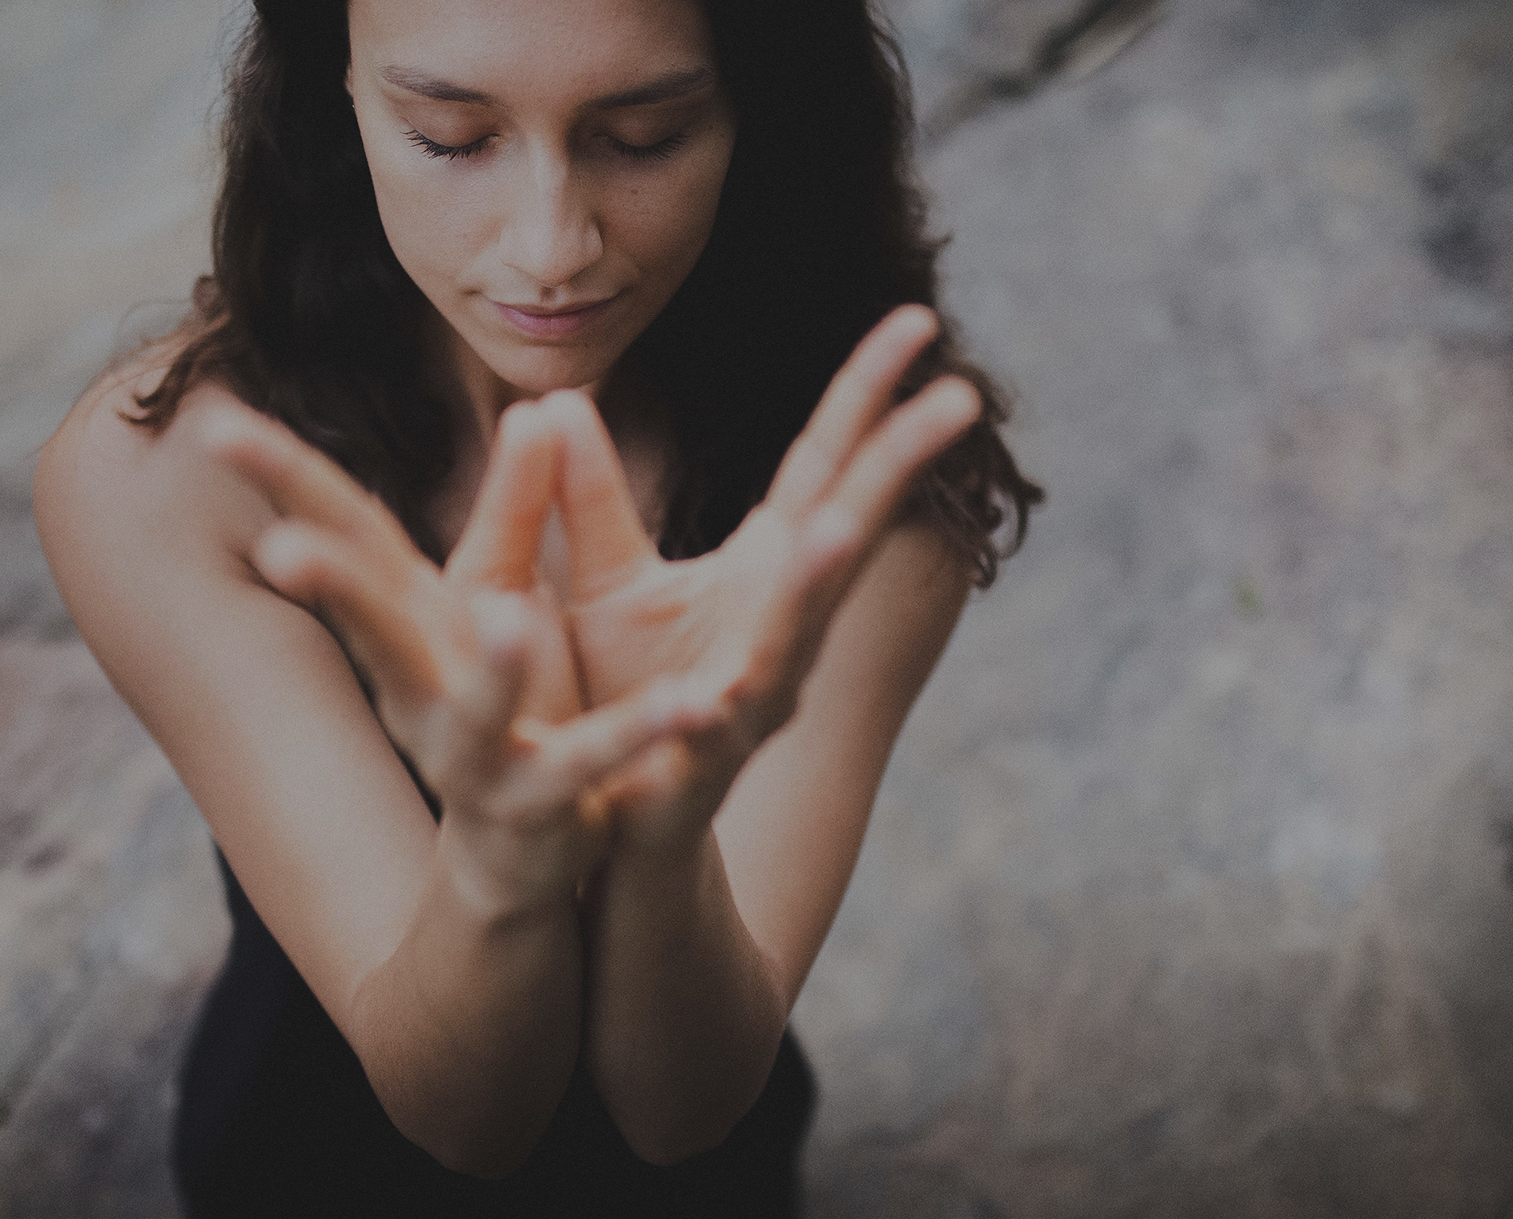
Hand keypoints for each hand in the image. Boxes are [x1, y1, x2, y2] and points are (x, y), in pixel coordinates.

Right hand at [199, 399, 709, 907]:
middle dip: (325, 583)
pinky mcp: (539, 802)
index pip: (342, 532)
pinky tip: (687, 704)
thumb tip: (537, 404)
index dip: (278, 475)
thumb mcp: (499, 595)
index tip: (209, 420)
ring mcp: (472, 752)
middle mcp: (420, 686)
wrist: (513, 859)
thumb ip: (520, 504)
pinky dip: (634, 736)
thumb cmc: (499, 701)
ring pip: (476, 713)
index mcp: (409, 621)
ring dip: (493, 669)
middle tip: (276, 549)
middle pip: (368, 626)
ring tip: (510, 616)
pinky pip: (589, 767)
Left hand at [544, 304, 981, 852]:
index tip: (919, 322)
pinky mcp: (700, 759)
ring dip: (820, 582)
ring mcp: (754, 693)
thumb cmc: (621, 693)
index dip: (868, 394)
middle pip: (845, 528)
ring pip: (797, 631)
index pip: (826, 464)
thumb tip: (554, 399)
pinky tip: (727, 688)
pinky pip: (716, 727)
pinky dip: (722, 707)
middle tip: (959, 399)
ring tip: (841, 530)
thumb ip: (586, 496)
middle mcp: (780, 625)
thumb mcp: (598, 580)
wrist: (609, 824)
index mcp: (765, 571)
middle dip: (897, 468)